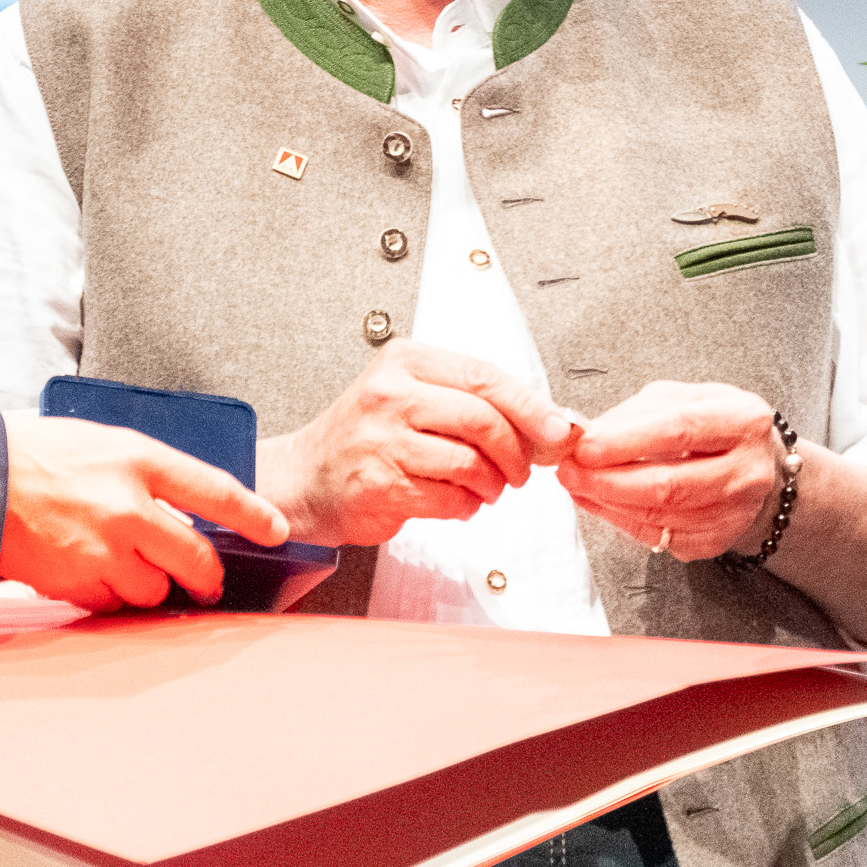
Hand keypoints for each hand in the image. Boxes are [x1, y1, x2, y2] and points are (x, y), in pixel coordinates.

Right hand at [0, 414, 288, 611]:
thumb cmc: (40, 455)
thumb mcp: (107, 445)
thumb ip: (151, 477)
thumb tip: (189, 514)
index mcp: (138, 461)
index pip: (216, 492)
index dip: (254, 516)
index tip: (277, 530)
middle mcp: (126, 509)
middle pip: (195, 560)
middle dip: (207, 576)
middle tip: (206, 578)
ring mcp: (100, 551)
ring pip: (154, 591)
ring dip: (153, 586)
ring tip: (131, 566)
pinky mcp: (75, 583)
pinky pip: (112, 604)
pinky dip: (112, 595)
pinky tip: (95, 572)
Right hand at [261, 340, 578, 545]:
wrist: (307, 479)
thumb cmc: (369, 438)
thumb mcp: (416, 397)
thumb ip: (477, 402)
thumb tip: (554, 421)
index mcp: (406, 361)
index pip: (485, 376)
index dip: (531, 406)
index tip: (558, 429)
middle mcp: (391, 394)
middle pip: (483, 419)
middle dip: (516, 452)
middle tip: (522, 471)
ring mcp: (382, 439)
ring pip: (470, 462)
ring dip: (492, 484)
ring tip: (487, 488)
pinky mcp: (381, 483)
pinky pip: (449, 498)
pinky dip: (467, 506)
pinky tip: (459, 502)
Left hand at [563, 380, 785, 561]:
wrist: (756, 467)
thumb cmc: (714, 427)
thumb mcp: (684, 398)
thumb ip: (637, 413)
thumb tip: (587, 433)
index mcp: (743, 421)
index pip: (679, 431)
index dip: (626, 441)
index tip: (583, 446)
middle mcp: (747, 472)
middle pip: (669, 485)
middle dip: (607, 480)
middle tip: (567, 470)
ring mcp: (734, 513)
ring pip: (659, 516)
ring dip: (606, 501)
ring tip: (575, 483)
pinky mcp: (715, 542)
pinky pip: (657, 537)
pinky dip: (618, 519)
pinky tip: (597, 500)